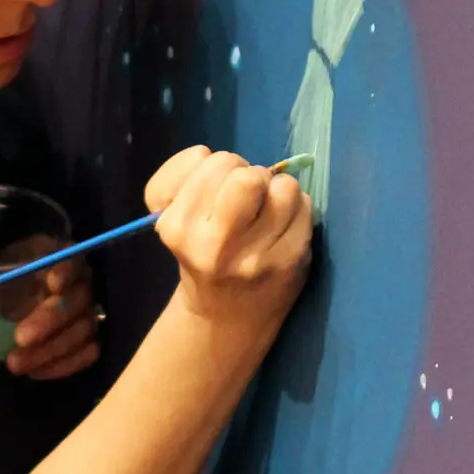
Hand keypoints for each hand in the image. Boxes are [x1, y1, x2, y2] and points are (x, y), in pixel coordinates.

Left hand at [3, 256, 100, 379]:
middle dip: (49, 320)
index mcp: (59, 256)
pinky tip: (34, 372)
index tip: (52, 283)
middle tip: (20, 338)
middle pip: (75, 301)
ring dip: (49, 351)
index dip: (66, 271)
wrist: (14, 300)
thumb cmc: (4, 279)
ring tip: (15, 364)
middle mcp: (81, 284)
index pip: (71, 259)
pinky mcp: (90, 341)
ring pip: (81, 332)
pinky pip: (87, 355)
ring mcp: (89, 313)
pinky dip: (62, 366)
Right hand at [144, 146, 311, 335]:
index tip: (216, 190)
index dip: (218, 167)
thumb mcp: (170, 217)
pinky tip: (283, 225)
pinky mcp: (289, 262)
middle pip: (247, 175)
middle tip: (247, 195)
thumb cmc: (200, 256)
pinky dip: (296, 207)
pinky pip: (303, 207)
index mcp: (177, 227)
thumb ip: (180, 177)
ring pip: (283, 187)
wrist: (225, 318)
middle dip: (250, 173)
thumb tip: (207, 155)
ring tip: (267, 209)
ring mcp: (255, 257)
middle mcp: (213, 245)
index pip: (209, 160)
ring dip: (278, 189)